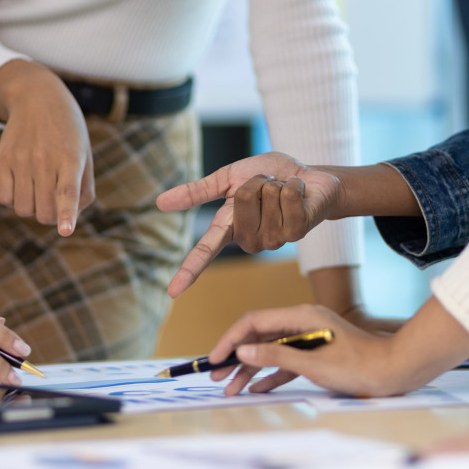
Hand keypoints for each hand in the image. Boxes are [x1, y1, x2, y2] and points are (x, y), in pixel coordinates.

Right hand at [0, 59, 94, 234]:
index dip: (66, 213)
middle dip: (51, 217)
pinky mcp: (2, 159)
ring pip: (23, 209)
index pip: (68, 191)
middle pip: (44, 212)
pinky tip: (22, 183)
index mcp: (71, 158)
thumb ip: (83, 190)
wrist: (36, 97)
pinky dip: (14, 199)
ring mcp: (21, 159)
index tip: (64, 231)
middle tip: (55, 204)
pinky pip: (4, 198)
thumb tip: (69, 219)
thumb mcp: (84, 154)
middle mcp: (45, 159)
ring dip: (32, 209)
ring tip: (39, 190)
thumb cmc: (68, 132)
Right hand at [156, 152, 341, 296]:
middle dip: (255, 182)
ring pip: (266, 197)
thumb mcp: (227, 179)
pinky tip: (298, 192)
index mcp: (229, 229)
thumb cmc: (268, 176)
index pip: (205, 252)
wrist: (309, 176)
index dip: (189, 271)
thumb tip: (159, 203)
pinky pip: (288, 198)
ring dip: (276, 183)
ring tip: (283, 190)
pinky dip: (294, 185)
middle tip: (266, 186)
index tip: (173, 292)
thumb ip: (196, 192)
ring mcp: (275, 240)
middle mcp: (250, 241)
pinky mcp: (298, 232)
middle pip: (241, 201)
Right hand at [206, 304, 396, 397]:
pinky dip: (270, 375)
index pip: (253, 322)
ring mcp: (308, 338)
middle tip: (216, 377)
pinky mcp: (316, 353)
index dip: (230, 340)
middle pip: (258, 337)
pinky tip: (255, 389)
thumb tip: (241, 352)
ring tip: (231, 389)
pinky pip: (286, 362)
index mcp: (300, 316)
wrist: (398, 371)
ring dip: (250, 370)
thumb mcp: (313, 364)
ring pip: (269, 351)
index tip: (214, 359)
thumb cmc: (360, 367)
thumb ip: (275, 357)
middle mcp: (301, 322)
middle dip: (235, 357)